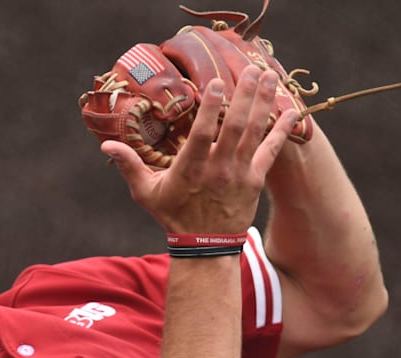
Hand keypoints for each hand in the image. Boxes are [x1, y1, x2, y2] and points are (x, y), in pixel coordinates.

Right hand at [102, 66, 297, 234]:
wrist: (204, 247)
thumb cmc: (173, 215)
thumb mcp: (145, 192)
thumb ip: (129, 165)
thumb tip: (107, 145)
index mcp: (191, 169)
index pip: (204, 134)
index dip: (211, 108)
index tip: (217, 82)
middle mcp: (218, 169)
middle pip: (235, 127)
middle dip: (246, 96)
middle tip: (253, 69)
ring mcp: (239, 174)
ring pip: (255, 133)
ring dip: (263, 103)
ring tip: (270, 77)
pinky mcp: (255, 180)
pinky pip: (272, 151)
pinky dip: (283, 131)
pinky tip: (293, 111)